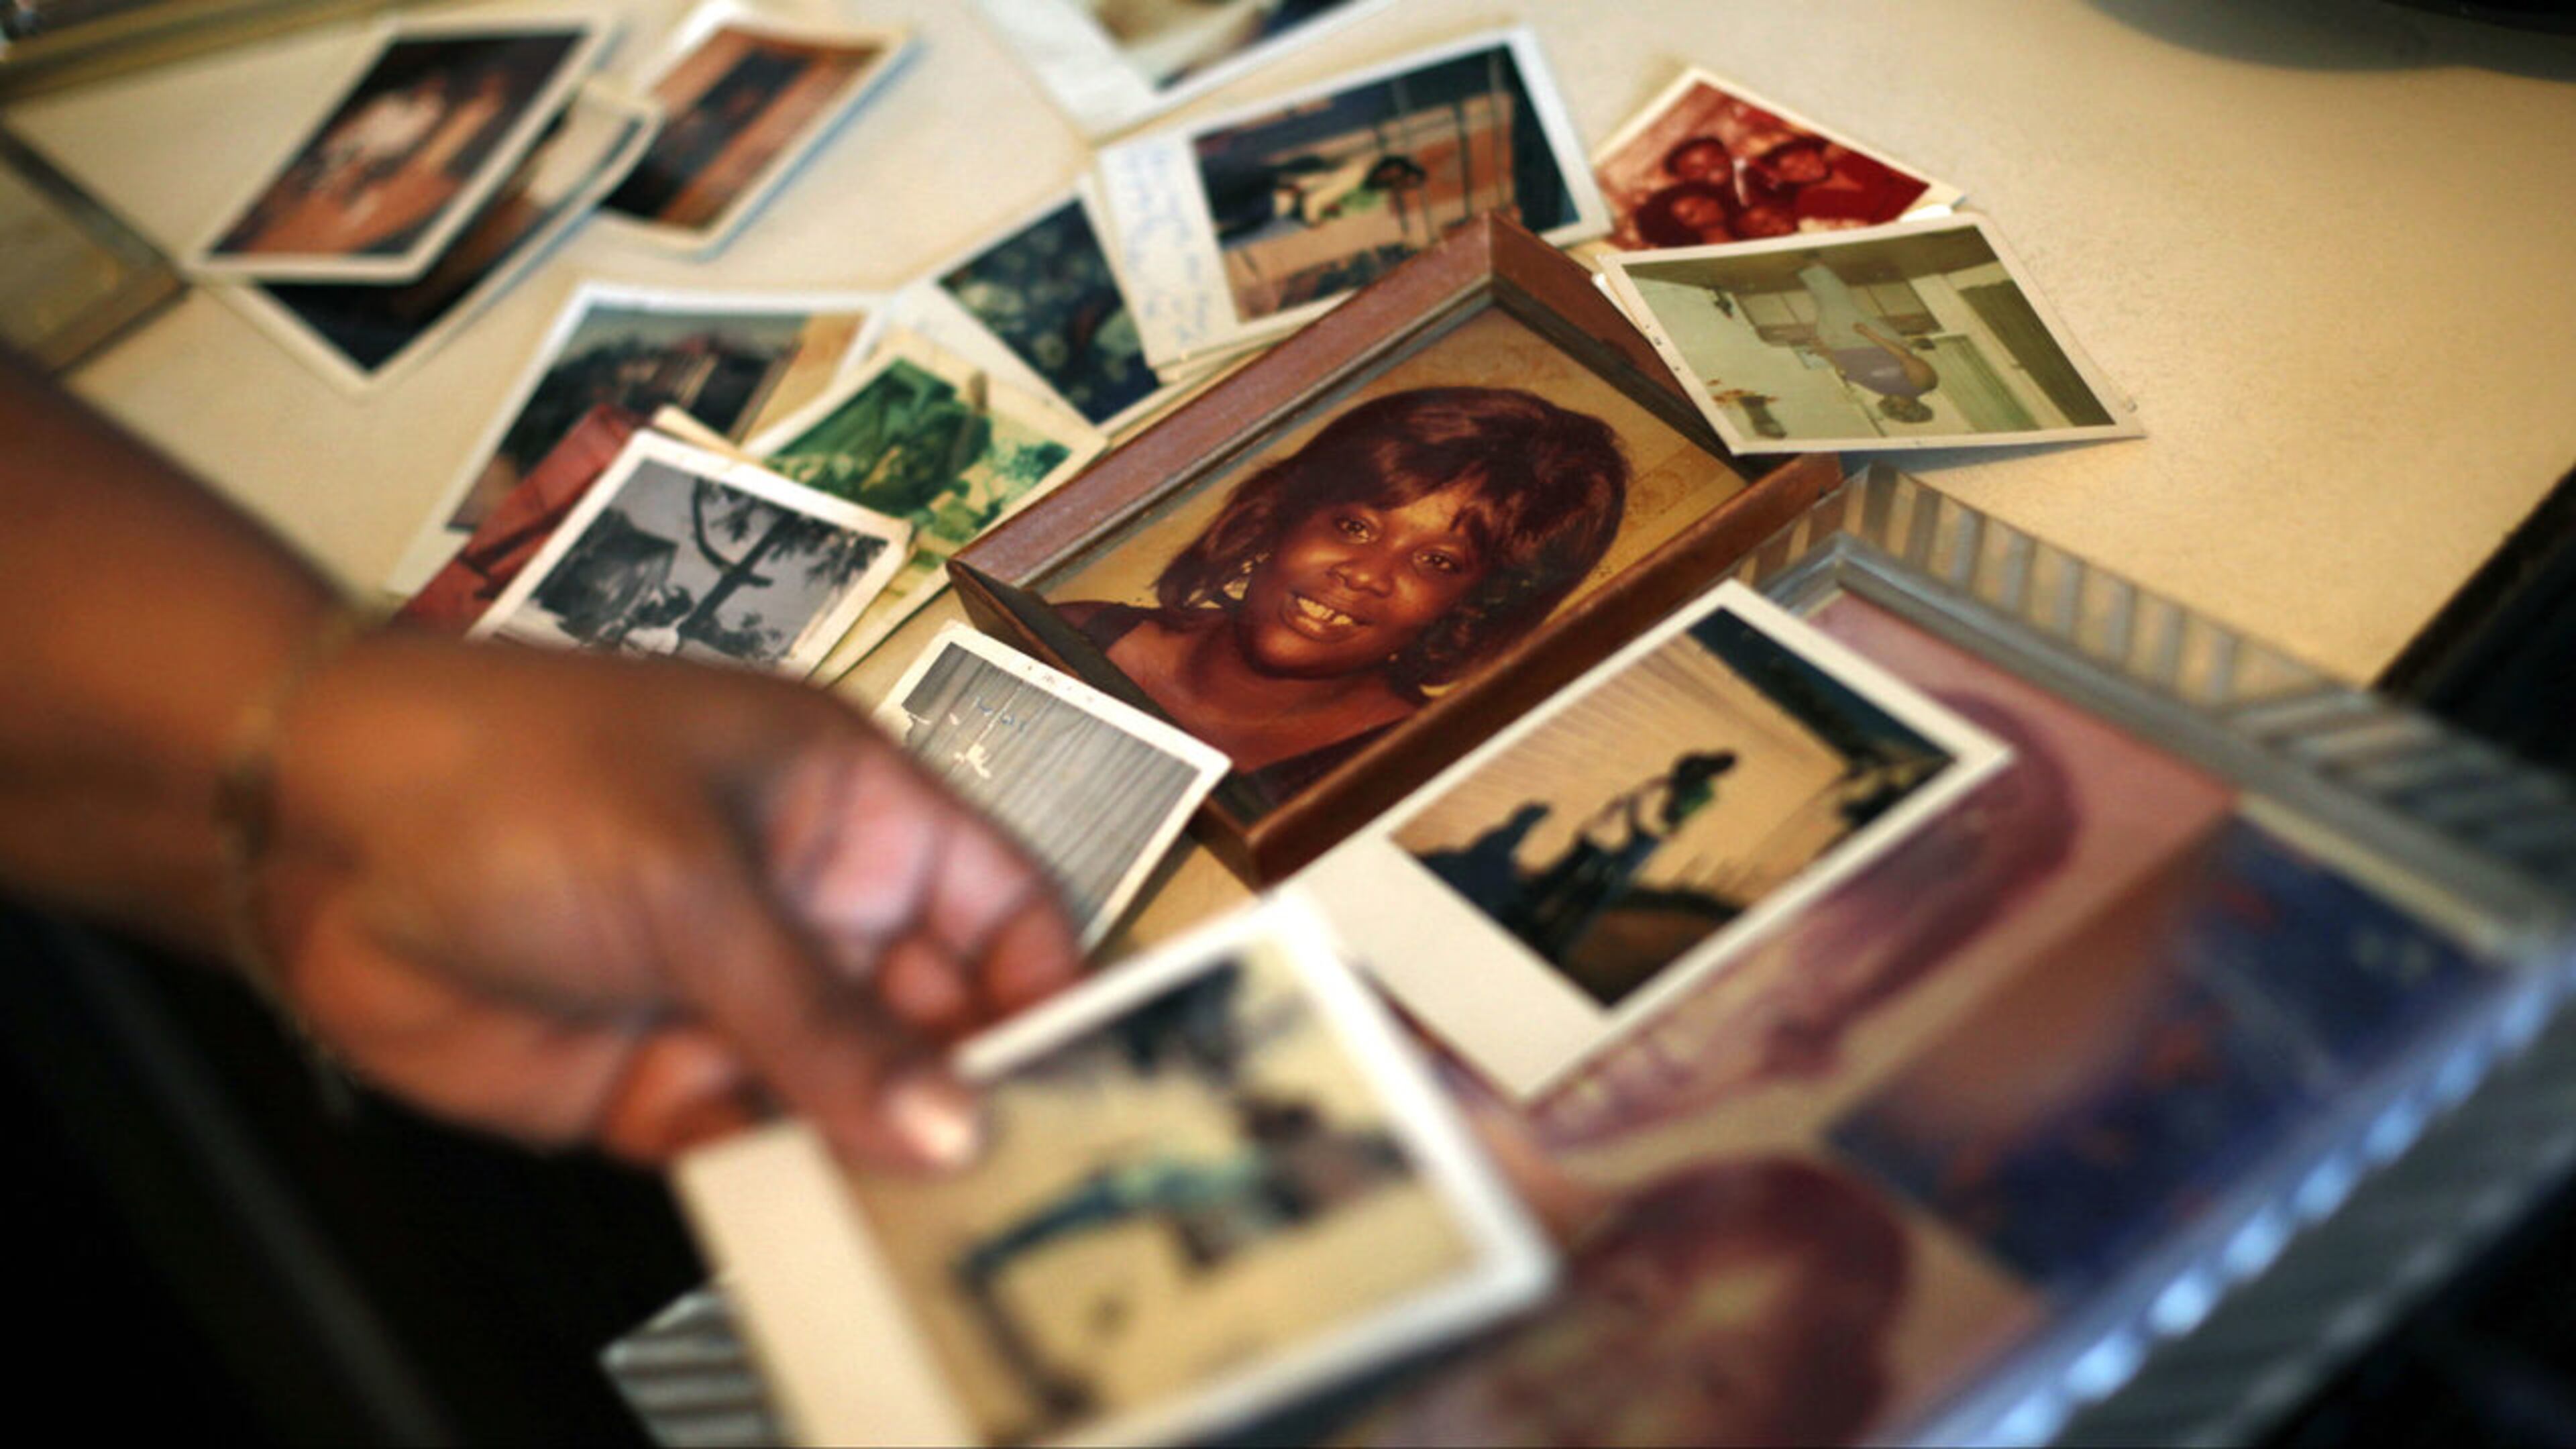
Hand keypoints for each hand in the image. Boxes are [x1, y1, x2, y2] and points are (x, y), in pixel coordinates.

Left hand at [248, 629, 1083, 1170]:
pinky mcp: (661, 1084)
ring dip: (890, 1156)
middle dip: (980, 1094)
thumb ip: (827, 1021)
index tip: (1096, 1081)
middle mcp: (813, 907)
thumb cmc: (511, 776)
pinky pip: (760, 1150)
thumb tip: (952, 1122)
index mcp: (854, 809)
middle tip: (1031, 1184)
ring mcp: (737, 998)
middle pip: (942, 1017)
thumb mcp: (696, 884)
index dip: (1052, 988)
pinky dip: (793, 1190)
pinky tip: (830, 1226)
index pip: (1002, 905)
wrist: (306, 831)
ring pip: (856, 1098)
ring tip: (948, 1229)